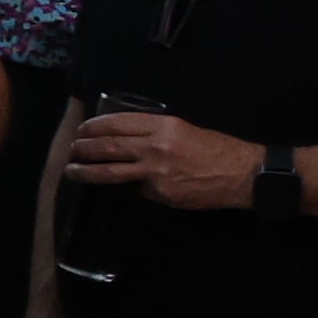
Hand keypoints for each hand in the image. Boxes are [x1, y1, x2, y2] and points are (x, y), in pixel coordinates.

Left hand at [62, 111, 254, 212]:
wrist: (245, 174)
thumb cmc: (218, 148)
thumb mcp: (184, 129)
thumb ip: (154, 132)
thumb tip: (125, 140)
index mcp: (163, 126)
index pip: (117, 123)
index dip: (94, 127)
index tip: (82, 130)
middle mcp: (156, 147)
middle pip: (107, 147)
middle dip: (83, 149)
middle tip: (72, 151)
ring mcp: (157, 173)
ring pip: (111, 172)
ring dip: (86, 172)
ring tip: (72, 171)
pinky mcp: (161, 195)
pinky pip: (139, 190)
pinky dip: (133, 188)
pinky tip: (132, 187)